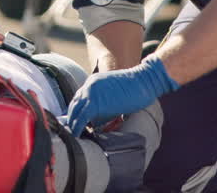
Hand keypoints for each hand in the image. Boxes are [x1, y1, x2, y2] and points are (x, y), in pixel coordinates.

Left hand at [63, 56, 178, 135]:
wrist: (144, 81)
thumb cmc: (136, 89)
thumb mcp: (115, 94)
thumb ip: (104, 105)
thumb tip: (95, 122)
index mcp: (93, 82)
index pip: (78, 98)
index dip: (76, 111)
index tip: (75, 121)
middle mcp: (89, 86)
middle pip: (74, 104)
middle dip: (72, 118)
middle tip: (72, 130)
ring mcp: (91, 93)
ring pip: (75, 111)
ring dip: (73, 124)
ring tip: (74, 135)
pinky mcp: (96, 103)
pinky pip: (81, 117)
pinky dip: (77, 127)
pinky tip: (77, 135)